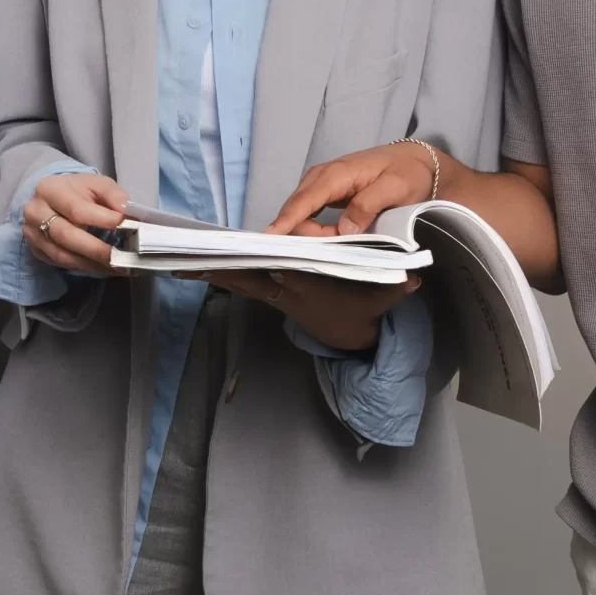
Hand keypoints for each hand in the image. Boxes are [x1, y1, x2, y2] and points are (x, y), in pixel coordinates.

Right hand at [21, 172, 126, 275]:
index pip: (76, 209)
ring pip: (63, 255)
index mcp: (50, 189)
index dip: (102, 219)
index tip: (125, 226)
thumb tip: (126, 211)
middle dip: (97, 250)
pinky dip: (85, 268)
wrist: (55, 199)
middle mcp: (35, 211)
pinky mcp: (36, 250)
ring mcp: (32, 233)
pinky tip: (104, 268)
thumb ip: (113, 195)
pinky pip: (61, 263)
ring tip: (118, 267)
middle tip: (123, 258)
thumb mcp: (98, 184)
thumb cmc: (80, 191)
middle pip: (66, 236)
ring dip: (93, 264)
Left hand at [207, 268, 420, 352]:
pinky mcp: (268, 293)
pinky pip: (238, 282)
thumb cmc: (362, 307)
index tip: (247, 259)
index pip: (287, 275)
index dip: (269, 268)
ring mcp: (274, 294)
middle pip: (250, 278)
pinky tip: (191, 269)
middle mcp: (286, 291)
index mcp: (310, 287)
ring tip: (180, 262)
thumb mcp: (382, 298)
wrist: (349, 335)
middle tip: (192, 260)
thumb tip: (415, 278)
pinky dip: (216, 275)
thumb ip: (396, 286)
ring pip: (239, 280)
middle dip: (223, 270)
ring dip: (211, 272)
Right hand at [267, 141, 437, 235]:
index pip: (304, 200)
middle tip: (326, 252)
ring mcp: (322, 184)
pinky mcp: (327, 192)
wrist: (416, 160)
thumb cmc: (407, 172)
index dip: (286, 221)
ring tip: (329, 247)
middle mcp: (322, 176)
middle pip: (297, 209)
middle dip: (301, 234)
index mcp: (337, 174)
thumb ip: (368, 205)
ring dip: (308, 233)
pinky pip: (309, 211)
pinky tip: (321, 241)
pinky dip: (311, 227)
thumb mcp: (395, 188)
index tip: (268, 239)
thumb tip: (344, 229)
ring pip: (301, 212)